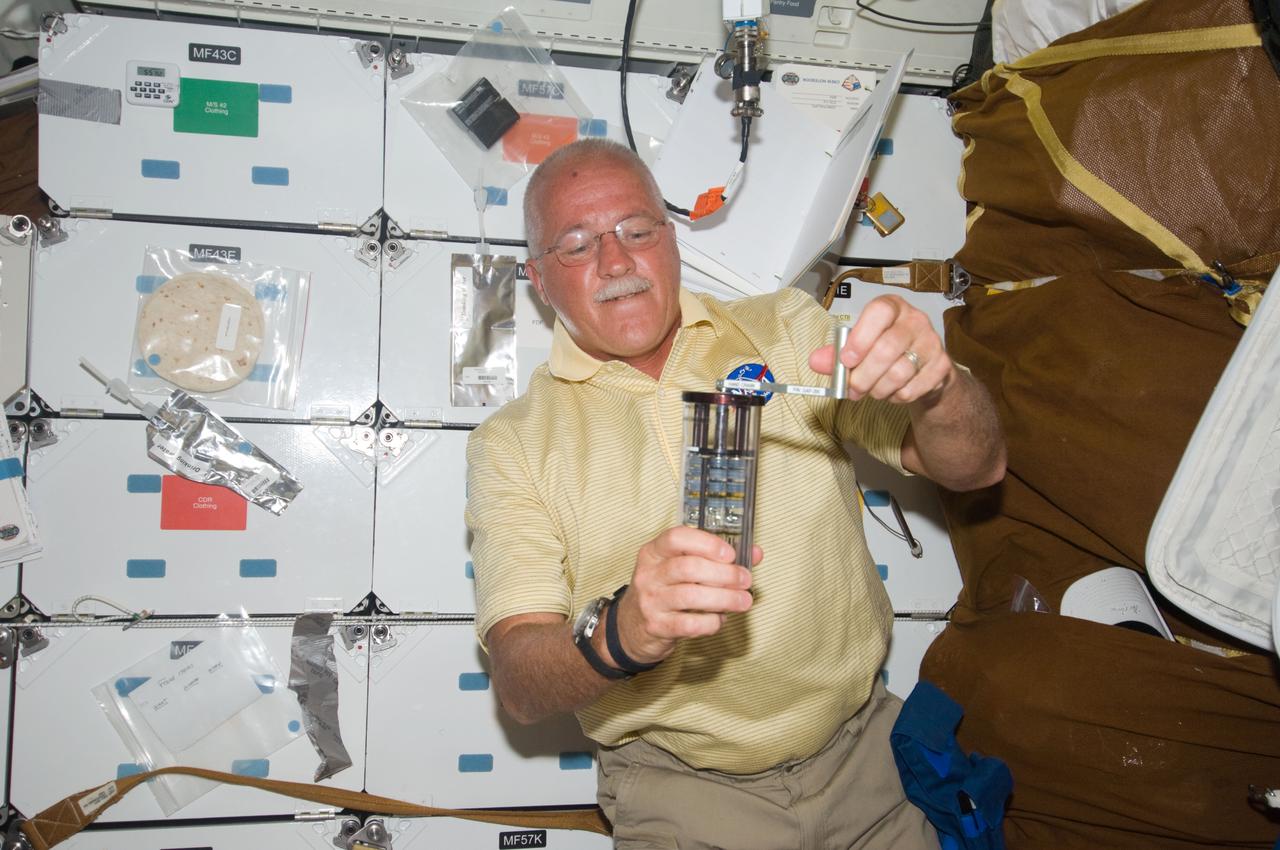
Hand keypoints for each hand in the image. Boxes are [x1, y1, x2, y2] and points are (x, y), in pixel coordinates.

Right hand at [611, 526, 759, 665]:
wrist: (631, 626)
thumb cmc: (664, 591)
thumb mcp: (680, 568)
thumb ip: (715, 558)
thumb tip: (754, 553)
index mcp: (654, 552)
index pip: (676, 537)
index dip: (707, 543)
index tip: (730, 554)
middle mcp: (649, 574)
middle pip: (688, 568)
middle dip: (724, 574)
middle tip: (746, 581)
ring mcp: (650, 601)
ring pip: (690, 596)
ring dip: (724, 599)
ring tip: (743, 601)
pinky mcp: (656, 626)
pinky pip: (689, 624)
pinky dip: (711, 622)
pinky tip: (720, 619)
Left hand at [809, 294, 953, 403]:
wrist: (924, 369)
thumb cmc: (888, 352)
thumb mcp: (861, 347)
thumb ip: (836, 354)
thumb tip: (815, 361)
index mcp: (892, 307)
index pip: (879, 312)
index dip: (860, 337)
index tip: (846, 359)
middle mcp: (915, 320)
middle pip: (887, 348)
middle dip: (864, 375)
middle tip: (853, 389)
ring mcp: (932, 342)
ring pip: (899, 372)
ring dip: (878, 389)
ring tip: (872, 391)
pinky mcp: (942, 366)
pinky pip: (912, 389)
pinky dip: (896, 397)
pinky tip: (892, 392)